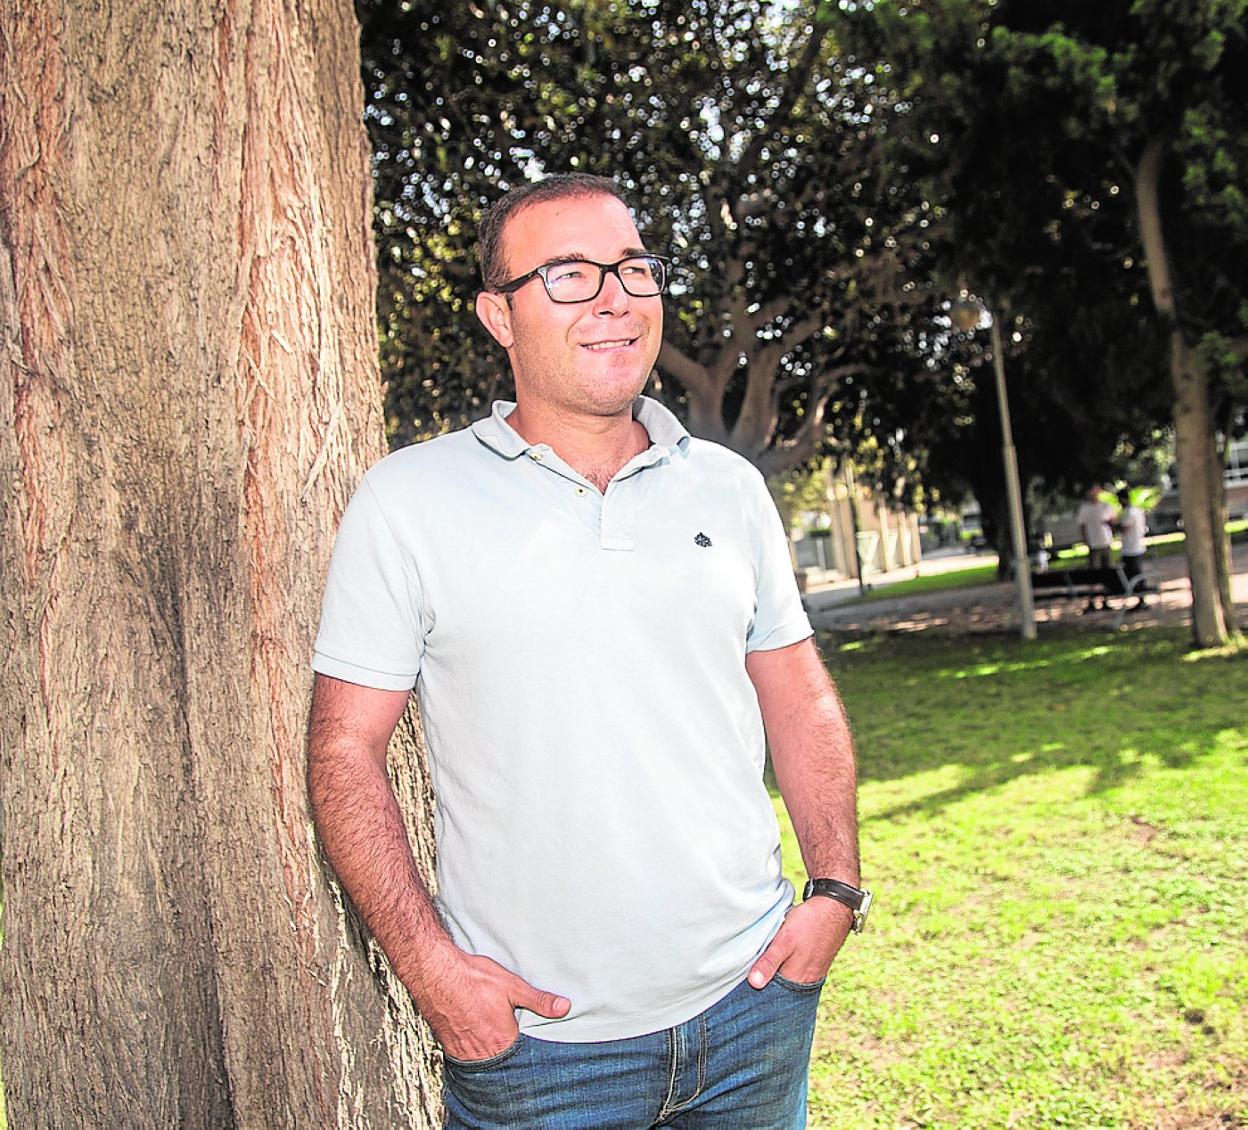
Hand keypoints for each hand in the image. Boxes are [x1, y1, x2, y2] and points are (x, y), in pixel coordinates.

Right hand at [417, 948, 570, 1061]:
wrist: (435, 974)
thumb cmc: (473, 978)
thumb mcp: (512, 986)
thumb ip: (538, 1000)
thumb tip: (564, 1007)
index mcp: (502, 1042)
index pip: (521, 1060)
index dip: (528, 1055)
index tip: (535, 1055)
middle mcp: (482, 1054)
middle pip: (502, 1063)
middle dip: (510, 1057)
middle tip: (514, 1046)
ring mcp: (463, 1053)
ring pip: (483, 1062)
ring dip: (491, 1055)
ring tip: (495, 1042)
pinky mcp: (448, 1047)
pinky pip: (466, 1057)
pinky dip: (474, 1052)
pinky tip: (477, 1039)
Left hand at [747, 897, 852, 988]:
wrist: (834, 909)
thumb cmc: (809, 924)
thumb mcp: (785, 940)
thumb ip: (769, 962)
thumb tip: (754, 984)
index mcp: (795, 980)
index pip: (770, 994)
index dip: (755, 991)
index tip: (741, 985)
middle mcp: (804, 981)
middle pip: (778, 988)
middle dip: (764, 982)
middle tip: (746, 973)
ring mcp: (810, 973)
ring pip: (785, 979)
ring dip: (774, 973)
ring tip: (758, 964)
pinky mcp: (813, 964)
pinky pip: (794, 971)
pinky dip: (784, 967)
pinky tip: (776, 957)